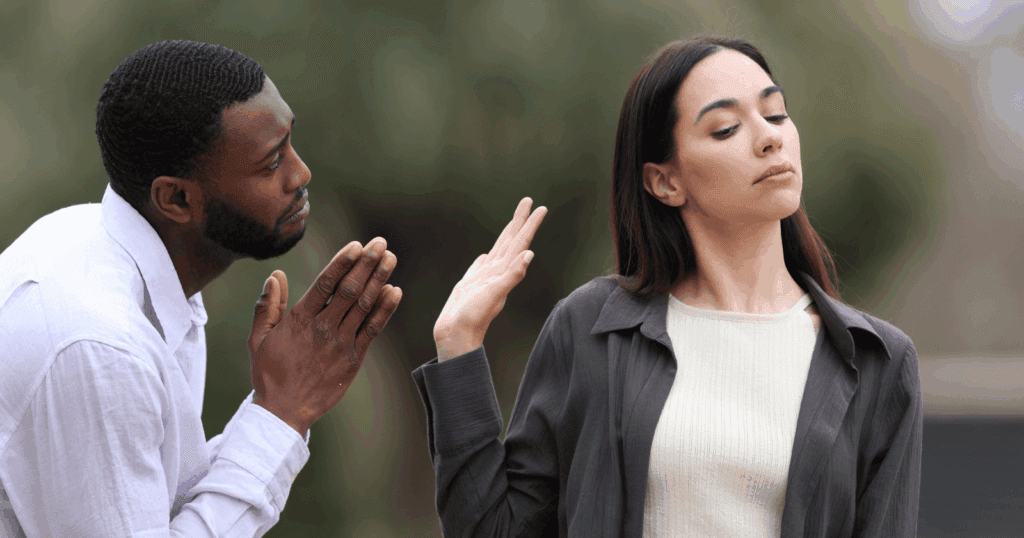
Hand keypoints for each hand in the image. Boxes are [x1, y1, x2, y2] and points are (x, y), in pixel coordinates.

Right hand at [247, 237, 402, 436]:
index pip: (325, 284)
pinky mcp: (353, 358)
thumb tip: (275, 275)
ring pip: (364, 306)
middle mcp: (323, 328)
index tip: (356, 245)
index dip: (342, 263)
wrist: (284, 411)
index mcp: (299, 319)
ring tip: (391, 258)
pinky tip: (395, 291)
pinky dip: (385, 310)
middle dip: (366, 264)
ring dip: (379, 280)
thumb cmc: (269, 373)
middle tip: (381, 243)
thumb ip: (268, 306)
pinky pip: (373, 329)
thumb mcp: (259, 339)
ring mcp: (340, 343)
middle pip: (349, 289)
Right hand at [433, 198, 545, 360]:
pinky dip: (486, 258)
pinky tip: (487, 255)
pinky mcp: (471, 285)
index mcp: (504, 272)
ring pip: (498, 250)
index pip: (521, 243)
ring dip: (507, 235)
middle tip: (528, 201)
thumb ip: (512, 276)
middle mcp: (497, 273)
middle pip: (512, 241)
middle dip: (520, 221)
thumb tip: (528, 256)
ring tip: (513, 221)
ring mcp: (484, 279)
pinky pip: (481, 267)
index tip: (540, 207)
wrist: (456, 337)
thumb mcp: (495, 295)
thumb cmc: (474, 318)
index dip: (530, 225)